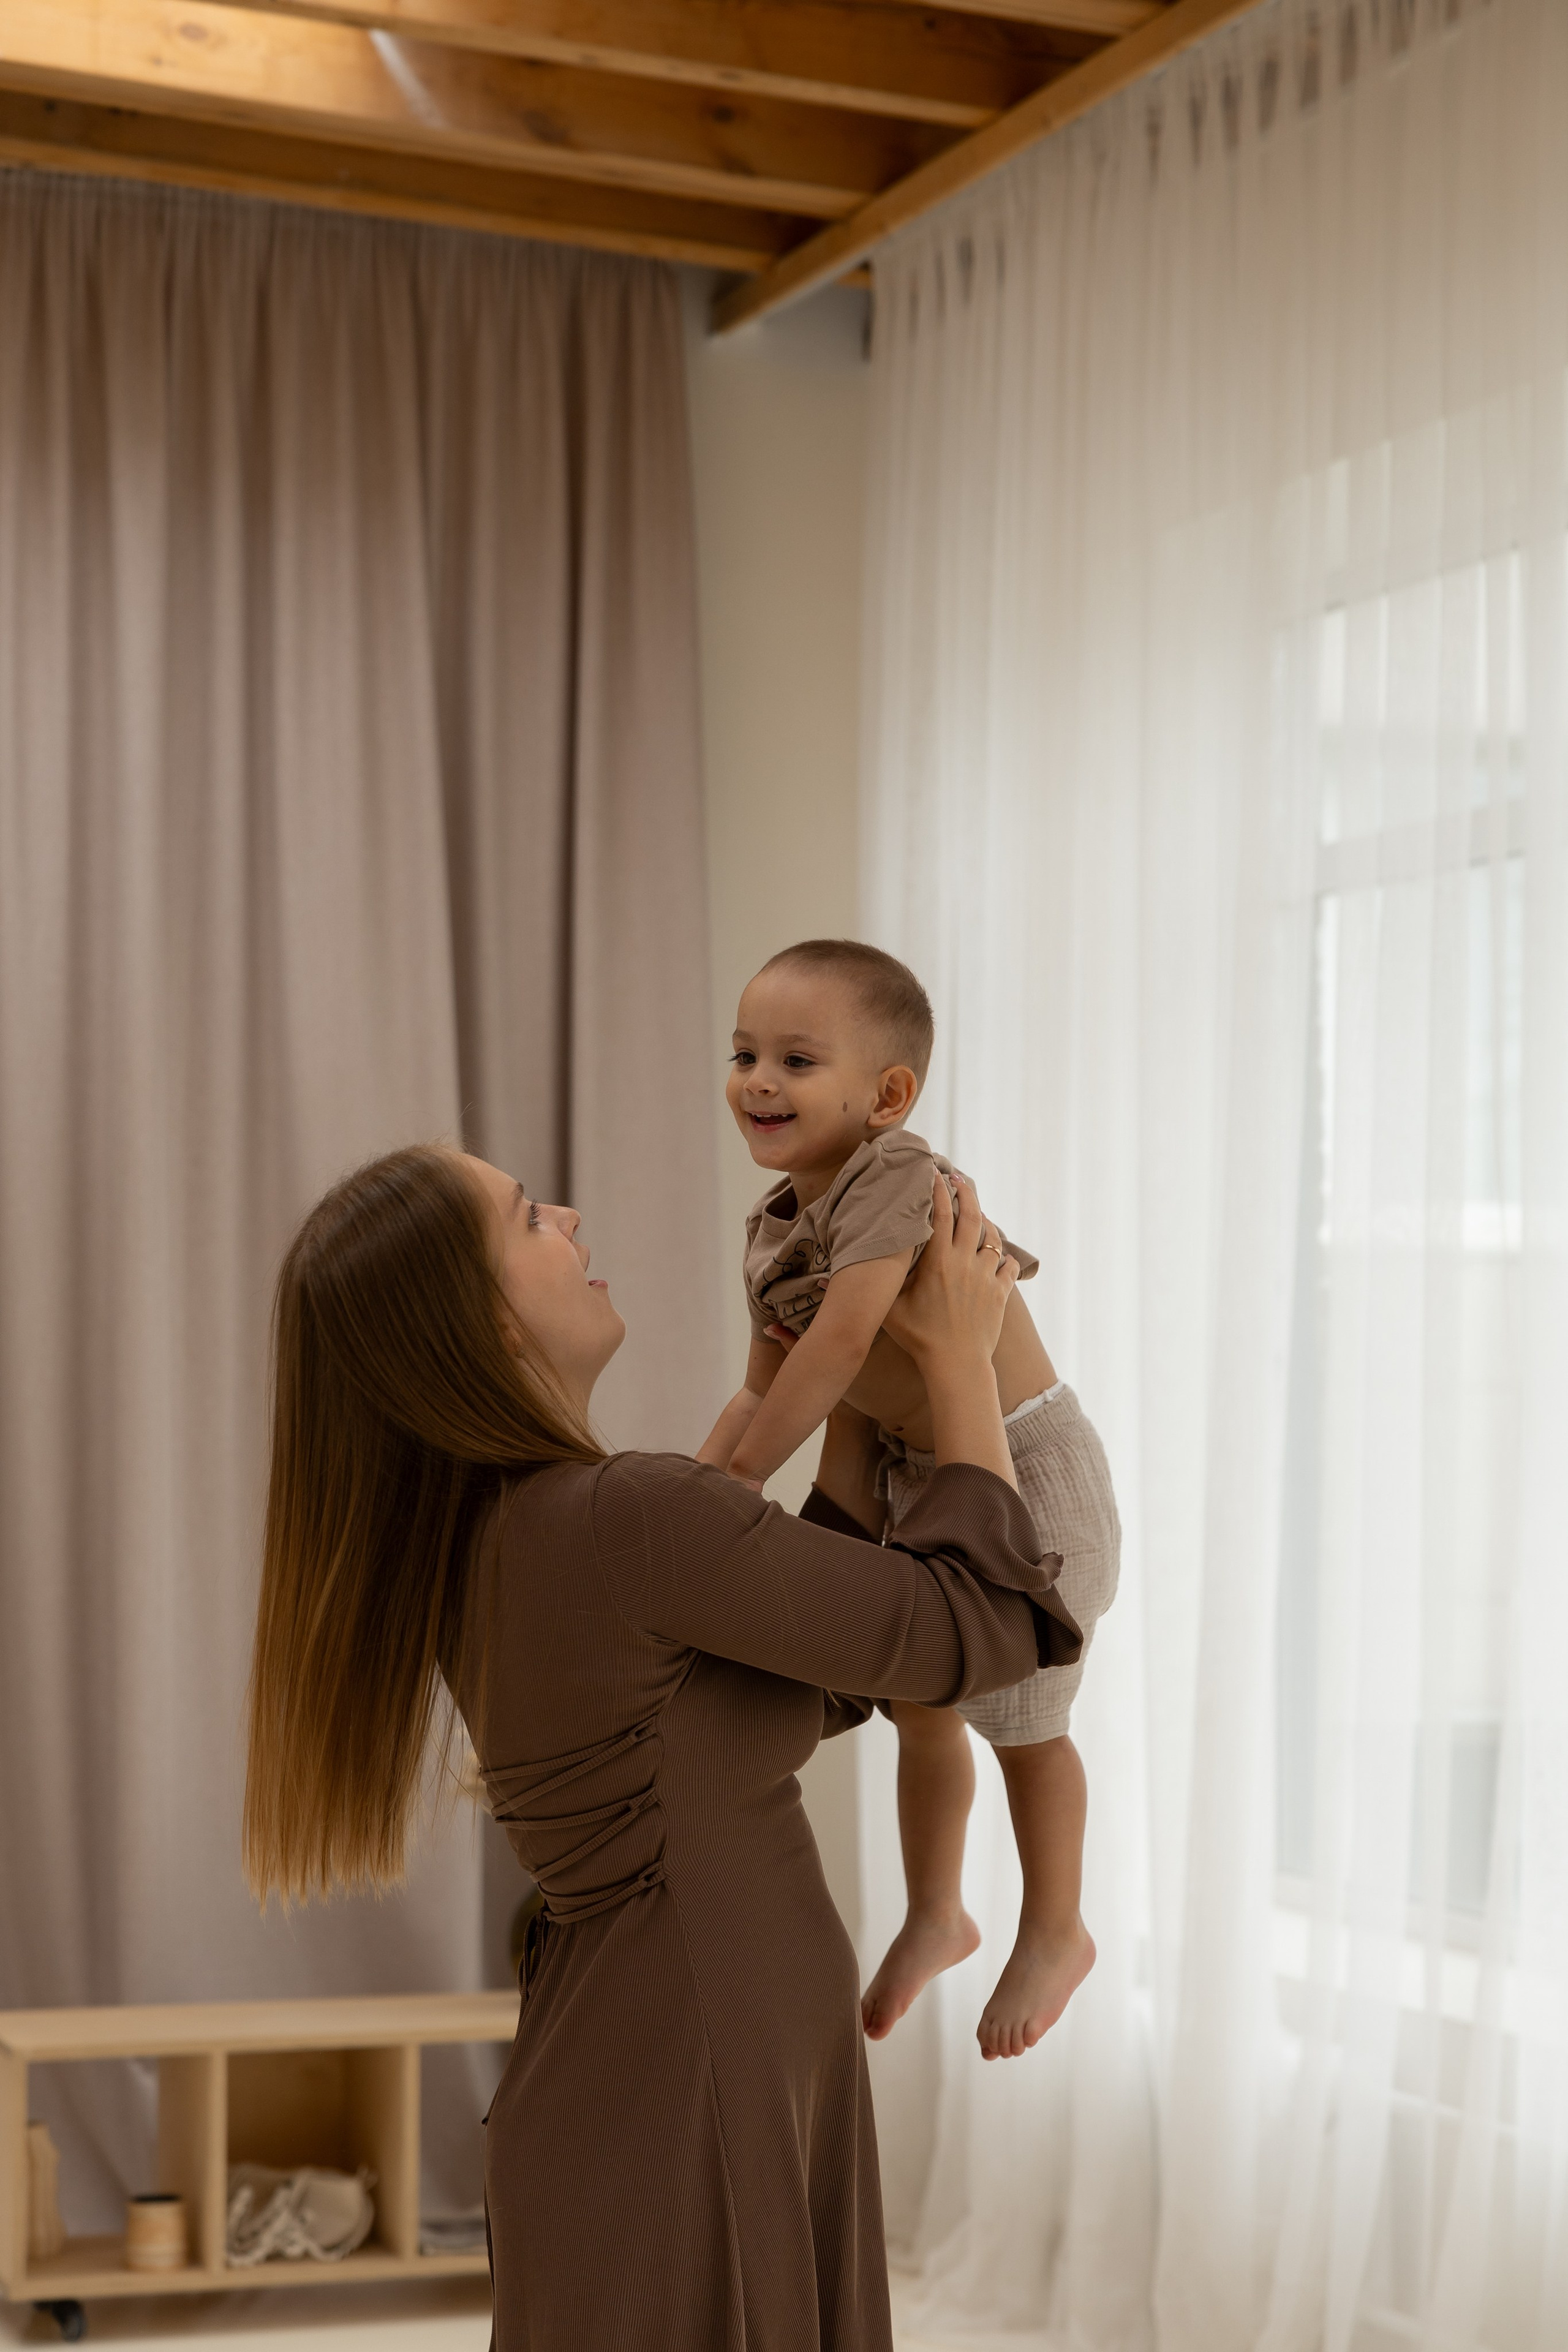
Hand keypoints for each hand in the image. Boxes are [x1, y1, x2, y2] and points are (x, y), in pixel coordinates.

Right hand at [881, 1173, 1016, 1373]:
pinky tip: (999, 1256)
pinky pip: (1009, 1266)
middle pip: (972, 1215)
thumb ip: (867, 1291)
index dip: (938, 1190)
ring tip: (978, 1215)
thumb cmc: (919, 1338)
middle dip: (966, 1192)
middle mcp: (964, 1263)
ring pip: (992, 1237)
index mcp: (938, 1262)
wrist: (957, 1364)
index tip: (935, 1174)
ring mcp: (986, 1276)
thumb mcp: (888, 1312)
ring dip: (986, 1222)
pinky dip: (1005, 1257)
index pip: (940, 1214)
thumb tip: (821, 1282)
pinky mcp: (1001, 1293)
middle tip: (959, 1179)